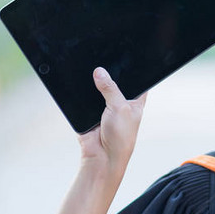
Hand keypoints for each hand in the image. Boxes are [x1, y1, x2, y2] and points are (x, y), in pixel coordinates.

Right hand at [77, 67, 146, 181]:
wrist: (101, 156)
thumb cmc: (121, 137)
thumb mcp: (120, 107)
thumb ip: (110, 88)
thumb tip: (100, 72)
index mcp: (135, 101)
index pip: (136, 80)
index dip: (132, 69)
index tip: (124, 56)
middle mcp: (120, 102)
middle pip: (113, 82)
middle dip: (107, 76)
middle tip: (101, 64)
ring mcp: (104, 107)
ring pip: (97, 90)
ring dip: (93, 86)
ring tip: (88, 73)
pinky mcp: (89, 113)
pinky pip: (84, 99)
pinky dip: (81, 95)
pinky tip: (79, 86)